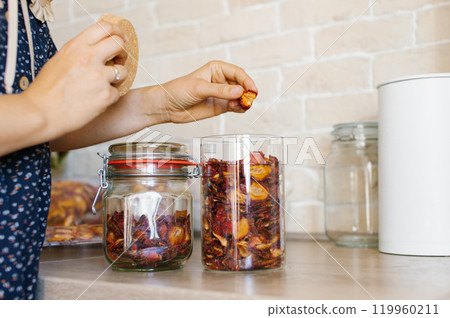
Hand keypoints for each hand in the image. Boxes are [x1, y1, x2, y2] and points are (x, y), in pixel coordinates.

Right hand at [22, 21, 127, 135]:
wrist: (42, 113)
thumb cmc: (46, 91)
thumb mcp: (59, 60)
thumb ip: (79, 52)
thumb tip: (96, 49)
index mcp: (76, 47)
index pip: (104, 28)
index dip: (117, 33)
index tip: (121, 39)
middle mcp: (89, 58)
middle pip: (119, 44)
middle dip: (123, 53)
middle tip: (119, 61)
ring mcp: (99, 77)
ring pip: (123, 71)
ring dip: (117, 78)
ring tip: (102, 86)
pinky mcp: (106, 95)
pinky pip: (117, 93)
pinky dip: (109, 97)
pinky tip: (95, 101)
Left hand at [158, 61, 257, 122]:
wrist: (168, 106)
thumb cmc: (179, 90)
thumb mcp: (199, 88)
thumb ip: (219, 90)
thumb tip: (238, 91)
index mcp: (217, 69)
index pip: (237, 73)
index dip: (246, 80)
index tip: (252, 89)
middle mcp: (222, 81)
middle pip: (242, 85)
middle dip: (247, 92)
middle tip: (250, 99)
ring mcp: (222, 94)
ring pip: (240, 97)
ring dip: (244, 101)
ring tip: (243, 106)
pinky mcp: (221, 106)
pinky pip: (235, 107)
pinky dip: (240, 108)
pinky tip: (239, 109)